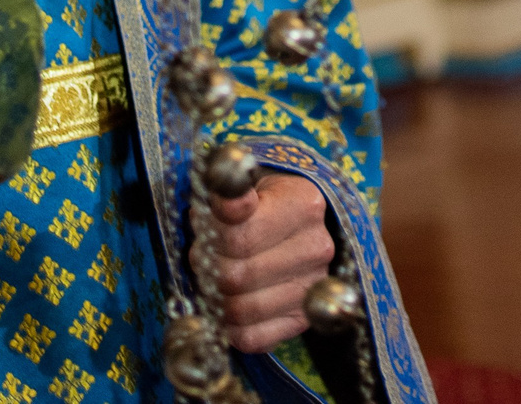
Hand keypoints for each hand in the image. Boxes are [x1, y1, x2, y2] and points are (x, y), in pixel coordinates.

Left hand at [213, 173, 336, 352]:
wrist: (296, 225)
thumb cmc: (262, 200)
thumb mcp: (248, 181)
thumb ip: (230, 191)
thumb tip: (222, 199)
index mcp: (303, 204)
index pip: (238, 233)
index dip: (210, 232)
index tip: (203, 221)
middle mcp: (316, 247)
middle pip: (237, 275)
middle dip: (208, 265)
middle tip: (203, 252)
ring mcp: (312, 287)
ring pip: (242, 309)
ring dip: (215, 296)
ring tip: (214, 276)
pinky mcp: (302, 321)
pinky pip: (253, 338)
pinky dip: (228, 327)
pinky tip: (225, 306)